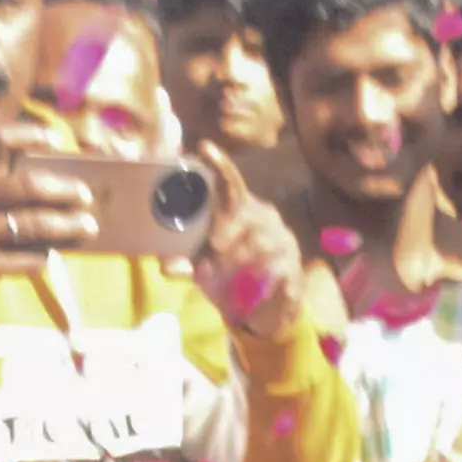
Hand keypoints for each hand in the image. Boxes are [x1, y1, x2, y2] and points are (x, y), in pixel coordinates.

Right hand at [0, 135, 101, 304]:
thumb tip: (45, 162)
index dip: (27, 134)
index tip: (53, 137)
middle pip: (27, 187)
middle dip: (64, 190)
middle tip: (85, 194)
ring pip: (35, 225)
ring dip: (68, 226)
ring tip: (88, 227)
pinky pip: (27, 258)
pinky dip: (45, 254)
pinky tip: (53, 252)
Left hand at [188, 146, 304, 332]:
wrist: (264, 313)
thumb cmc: (229, 281)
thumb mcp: (202, 272)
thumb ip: (185, 266)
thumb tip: (167, 266)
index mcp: (240, 210)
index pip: (231, 182)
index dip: (220, 164)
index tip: (204, 147)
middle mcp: (265, 217)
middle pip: (247, 213)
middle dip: (228, 231)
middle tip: (212, 251)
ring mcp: (284, 240)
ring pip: (261, 242)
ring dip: (239, 262)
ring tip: (225, 281)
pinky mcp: (295, 266)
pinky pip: (277, 269)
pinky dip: (258, 284)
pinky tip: (249, 296)